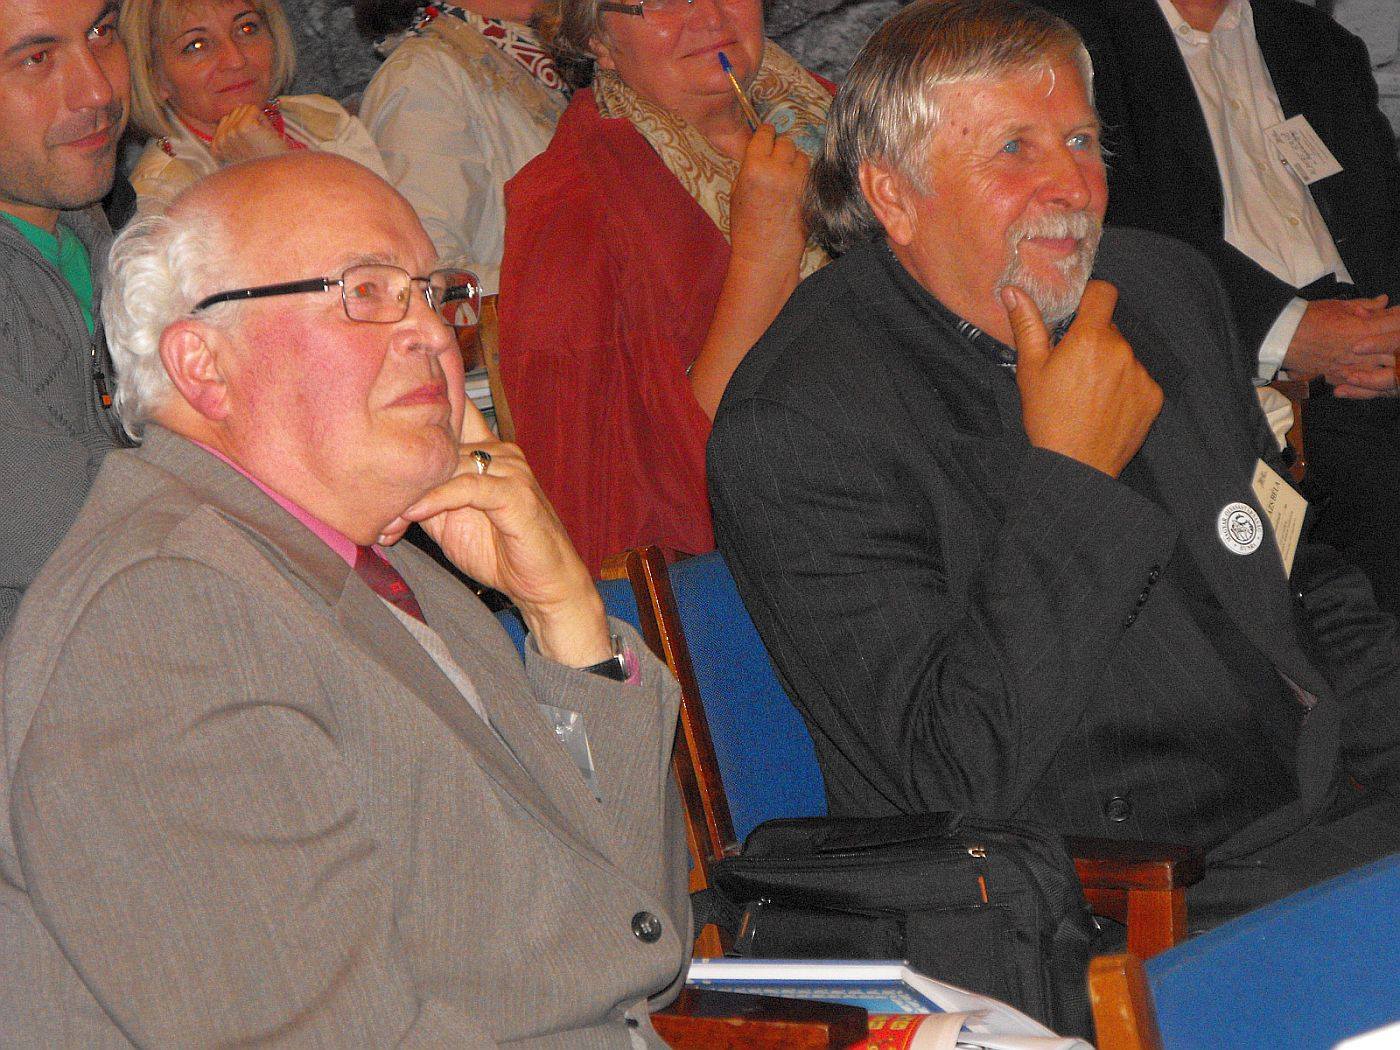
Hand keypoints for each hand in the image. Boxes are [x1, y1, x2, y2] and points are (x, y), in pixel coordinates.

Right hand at [209, 104, 290, 165]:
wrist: (282, 175)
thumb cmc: (266, 164)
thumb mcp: (243, 148)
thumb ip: (233, 131)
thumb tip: (235, 108)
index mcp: (216, 148)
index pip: (225, 120)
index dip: (244, 128)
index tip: (251, 147)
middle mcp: (220, 141)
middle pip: (234, 112)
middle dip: (250, 123)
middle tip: (259, 144)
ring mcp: (230, 133)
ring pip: (243, 109)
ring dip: (257, 121)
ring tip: (262, 141)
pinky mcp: (244, 127)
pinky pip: (252, 108)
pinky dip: (263, 119)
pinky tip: (266, 136)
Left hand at [379, 406, 610, 667]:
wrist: (543, 585)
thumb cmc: (501, 551)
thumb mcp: (449, 520)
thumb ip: (423, 496)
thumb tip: (382, 490)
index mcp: (487, 451)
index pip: (454, 411)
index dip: (421, 408)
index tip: (376, 414)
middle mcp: (500, 452)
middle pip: (440, 442)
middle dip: (402, 472)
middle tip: (367, 503)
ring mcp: (511, 470)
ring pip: (449, 463)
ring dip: (413, 492)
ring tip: (386, 518)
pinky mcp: (515, 494)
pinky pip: (467, 487)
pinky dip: (435, 499)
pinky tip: (411, 514)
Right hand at [728, 123, 810, 274]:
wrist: (765, 255)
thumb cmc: (746, 228)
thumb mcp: (736, 193)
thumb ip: (749, 168)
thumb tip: (760, 152)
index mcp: (754, 168)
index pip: (766, 134)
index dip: (765, 135)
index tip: (766, 136)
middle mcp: (778, 171)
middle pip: (786, 142)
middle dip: (780, 148)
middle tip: (775, 159)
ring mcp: (798, 182)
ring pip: (802, 156)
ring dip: (794, 161)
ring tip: (785, 175)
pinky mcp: (811, 193)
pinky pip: (810, 174)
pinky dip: (803, 176)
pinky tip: (794, 188)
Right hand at [1006, 280, 1162, 477]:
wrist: (1076, 467)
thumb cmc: (1048, 419)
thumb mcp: (1030, 371)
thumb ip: (1027, 325)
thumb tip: (1012, 291)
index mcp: (1090, 338)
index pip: (1104, 293)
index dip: (1091, 297)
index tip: (1079, 311)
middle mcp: (1122, 350)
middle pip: (1110, 330)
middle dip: (1093, 341)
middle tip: (1072, 368)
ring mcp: (1141, 374)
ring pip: (1124, 356)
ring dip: (1110, 365)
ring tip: (1088, 394)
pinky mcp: (1153, 396)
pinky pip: (1138, 380)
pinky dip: (1124, 388)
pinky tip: (1105, 408)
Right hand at [1284, 296, 1399, 397]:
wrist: (1282, 337)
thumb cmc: (1308, 318)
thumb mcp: (1338, 306)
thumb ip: (1365, 306)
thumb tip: (1384, 302)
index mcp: (1362, 330)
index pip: (1396, 326)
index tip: (1399, 315)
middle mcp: (1361, 353)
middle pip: (1395, 352)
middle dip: (1398, 346)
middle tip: (1397, 342)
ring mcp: (1350, 368)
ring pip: (1383, 374)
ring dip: (1391, 367)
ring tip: (1391, 362)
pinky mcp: (1339, 379)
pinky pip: (1363, 387)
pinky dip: (1373, 384)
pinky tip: (1378, 378)